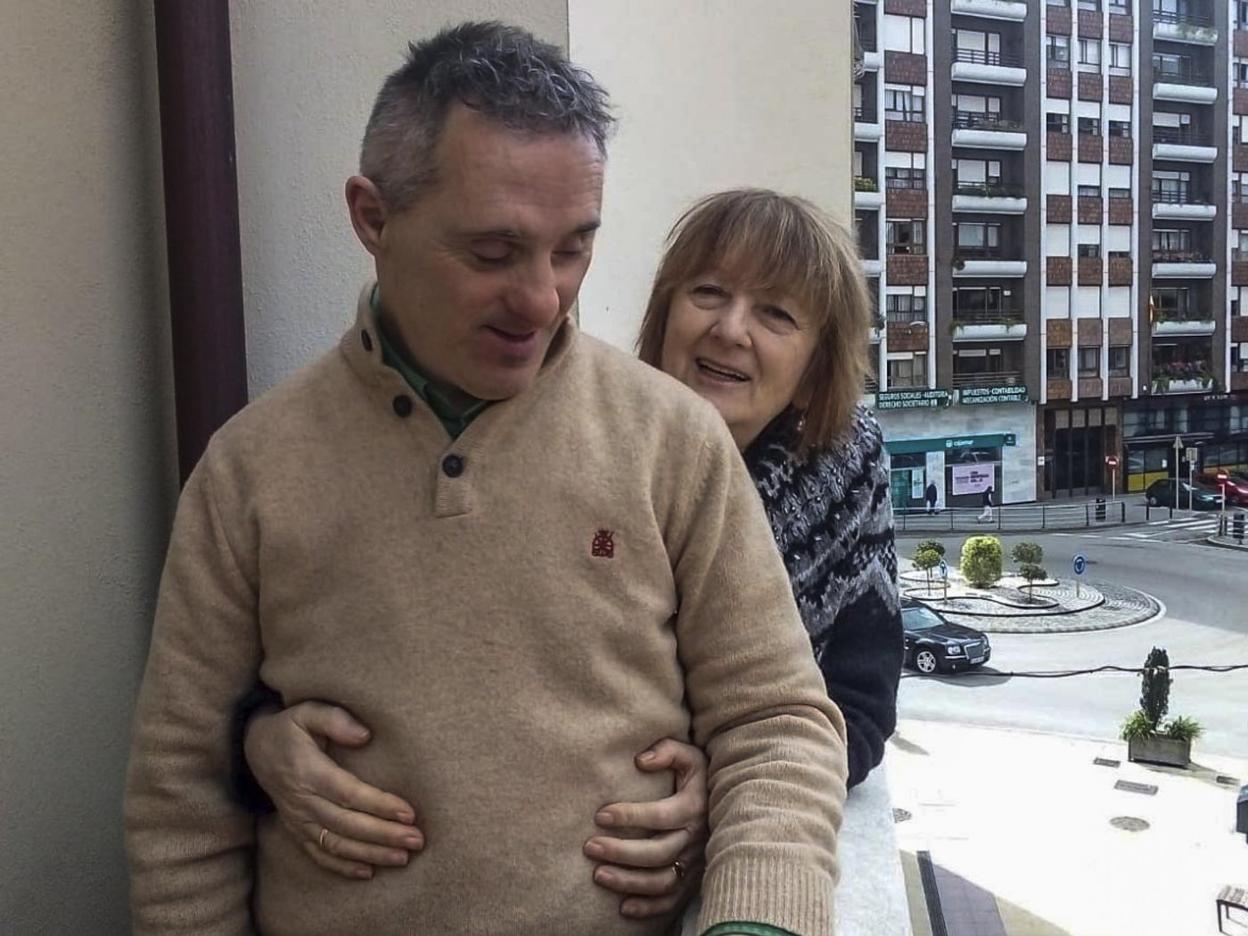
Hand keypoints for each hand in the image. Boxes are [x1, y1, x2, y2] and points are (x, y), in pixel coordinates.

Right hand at [244, 701, 422, 878]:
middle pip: (347, 824)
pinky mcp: (295, 830)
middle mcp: (302, 800)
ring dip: (370, 854)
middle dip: (384, 835)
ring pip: (335, 844)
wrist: (255, 749)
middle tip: (416, 840)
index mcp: (308, 771)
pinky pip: (318, 854)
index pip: (348, 793)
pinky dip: (342, 866)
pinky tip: (368, 872)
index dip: (379, 805)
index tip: (409, 813)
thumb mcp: (306, 712)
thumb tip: (365, 735)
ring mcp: (298, 819)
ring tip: (402, 858)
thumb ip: (334, 719)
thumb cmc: (290, 727)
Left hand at [584, 738, 708, 918]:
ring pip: (662, 880)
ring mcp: (695, 862)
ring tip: (598, 875)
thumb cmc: (701, 775)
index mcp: (694, 807)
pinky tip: (623, 907)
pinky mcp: (693, 879)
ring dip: (629, 881)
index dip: (630, 816)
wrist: (732, 800)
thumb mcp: (691, 755)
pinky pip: (672, 900)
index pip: (660, 815)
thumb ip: (667, 750)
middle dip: (621, 852)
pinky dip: (649, 908)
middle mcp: (696, 839)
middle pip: (657, 852)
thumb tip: (640, 761)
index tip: (600, 815)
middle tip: (590, 847)